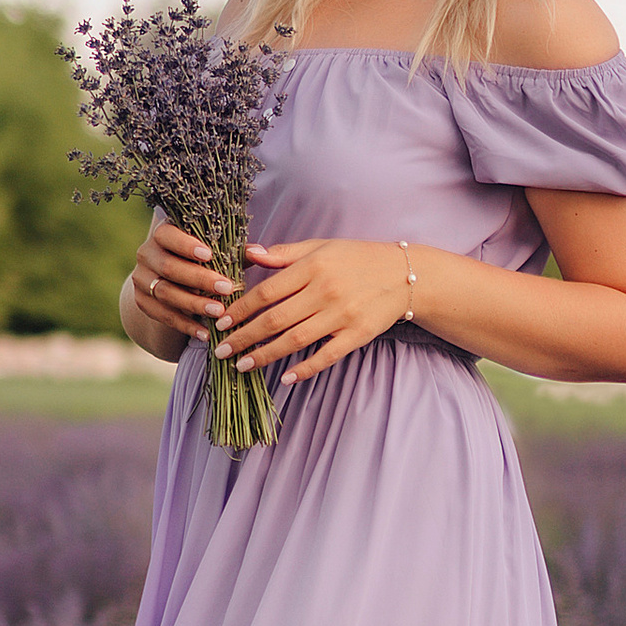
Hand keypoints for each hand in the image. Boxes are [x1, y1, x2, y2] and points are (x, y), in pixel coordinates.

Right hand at [126, 218, 232, 347]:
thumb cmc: (199, 261)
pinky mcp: (142, 302)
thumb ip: (235, 252)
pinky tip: (205, 333)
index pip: (168, 235)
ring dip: (194, 304)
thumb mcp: (215, 253)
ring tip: (219, 312)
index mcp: (162, 235)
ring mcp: (142, 279)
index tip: (209, 255)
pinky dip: (185, 325)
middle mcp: (146, 255)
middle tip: (226, 288)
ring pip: (166, 293)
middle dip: (199, 279)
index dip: (186, 245)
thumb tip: (260, 252)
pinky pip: (163, 316)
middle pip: (169, 267)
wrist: (167, 280)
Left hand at [215, 239, 406, 382]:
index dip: (240, 309)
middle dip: (244, 337)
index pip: (267, 292)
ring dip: (265, 355)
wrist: (405, 274)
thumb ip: (284, 254)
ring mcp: (342, 316)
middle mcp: (326, 292)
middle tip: (222, 351)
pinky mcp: (358, 335)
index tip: (221, 322)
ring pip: (295, 340)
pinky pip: (327, 356)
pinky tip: (284, 378)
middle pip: (275, 320)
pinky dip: (305, 369)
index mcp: (313, 267)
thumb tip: (248, 253)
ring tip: (242, 366)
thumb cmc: (356, 258)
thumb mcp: (320, 247)